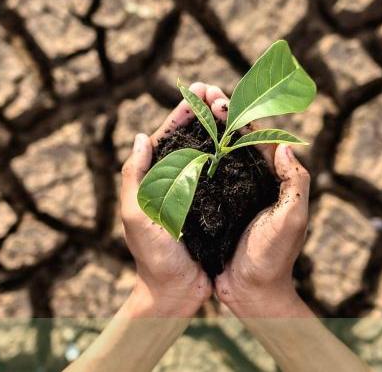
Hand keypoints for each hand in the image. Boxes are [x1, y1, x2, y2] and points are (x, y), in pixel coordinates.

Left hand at [119, 82, 225, 316]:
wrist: (175, 293)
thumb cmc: (153, 258)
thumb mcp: (137, 216)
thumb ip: (135, 177)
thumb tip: (141, 137)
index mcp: (154, 180)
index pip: (167, 136)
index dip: (183, 111)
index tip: (200, 90)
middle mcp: (175, 182)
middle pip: (190, 139)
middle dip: (205, 113)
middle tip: (220, 92)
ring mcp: (195, 193)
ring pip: (209, 152)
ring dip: (220, 129)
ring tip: (235, 108)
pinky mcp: (214, 207)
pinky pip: (224, 175)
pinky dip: (233, 156)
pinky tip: (246, 143)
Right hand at [206, 95, 312, 316]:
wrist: (252, 294)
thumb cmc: (274, 258)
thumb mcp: (292, 219)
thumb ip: (296, 183)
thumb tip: (286, 145)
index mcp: (273, 180)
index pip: (258, 138)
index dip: (240, 115)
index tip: (221, 97)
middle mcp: (253, 183)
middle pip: (236, 140)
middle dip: (220, 115)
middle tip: (201, 92)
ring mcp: (233, 195)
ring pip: (218, 155)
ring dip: (205, 131)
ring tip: (189, 110)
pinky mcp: (216, 210)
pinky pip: (204, 178)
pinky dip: (194, 159)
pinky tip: (178, 148)